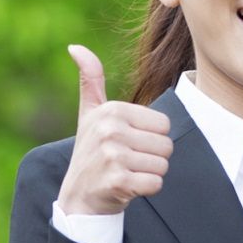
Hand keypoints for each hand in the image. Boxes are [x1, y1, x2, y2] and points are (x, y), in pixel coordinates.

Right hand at [57, 44, 173, 214]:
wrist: (78, 197)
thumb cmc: (90, 152)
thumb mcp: (89, 113)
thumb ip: (90, 79)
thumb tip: (75, 46)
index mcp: (112, 110)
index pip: (164, 124)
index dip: (151, 138)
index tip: (128, 144)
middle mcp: (111, 130)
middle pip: (166, 145)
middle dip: (152, 158)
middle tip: (128, 162)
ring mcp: (113, 156)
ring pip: (163, 165)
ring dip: (149, 174)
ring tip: (126, 173)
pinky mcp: (118, 181)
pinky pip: (156, 184)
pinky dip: (146, 190)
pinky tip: (127, 187)